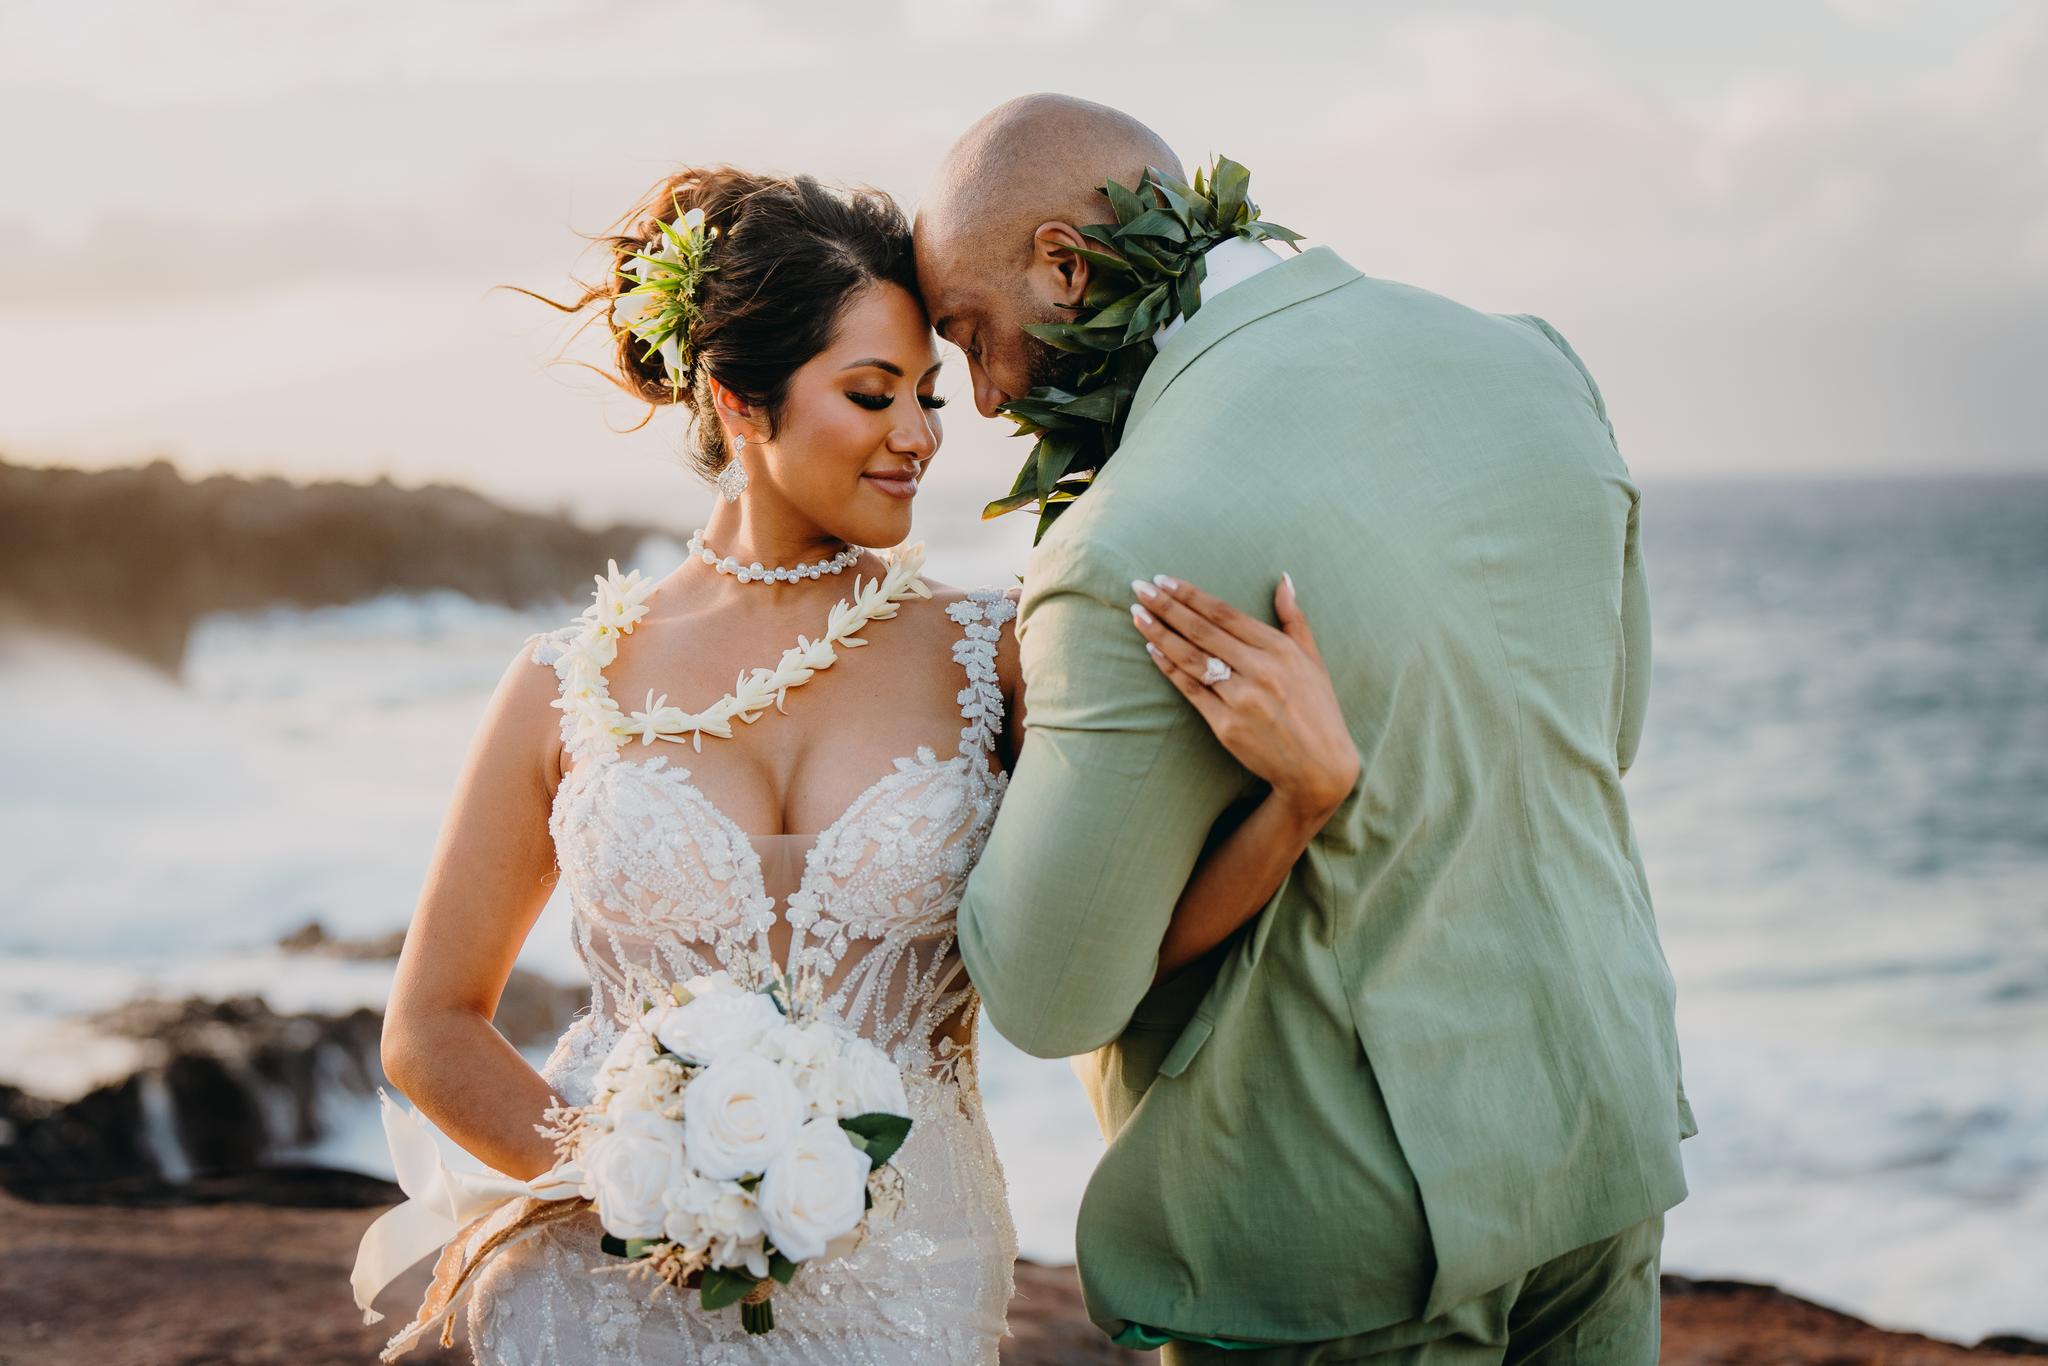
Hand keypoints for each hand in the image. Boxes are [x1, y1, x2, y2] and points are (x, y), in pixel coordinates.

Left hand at [1129, 573, 1359, 823]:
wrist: (1318, 768)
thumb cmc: (1318, 709)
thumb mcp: (1313, 660)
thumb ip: (1294, 619)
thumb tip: (1283, 579)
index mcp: (1279, 649)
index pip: (1224, 613)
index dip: (1191, 595)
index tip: (1164, 580)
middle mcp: (1260, 670)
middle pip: (1202, 631)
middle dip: (1167, 607)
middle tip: (1139, 588)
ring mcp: (1241, 699)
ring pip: (1191, 658)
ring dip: (1159, 634)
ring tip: (1137, 615)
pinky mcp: (1226, 725)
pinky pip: (1191, 690)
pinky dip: (1170, 668)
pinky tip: (1152, 650)